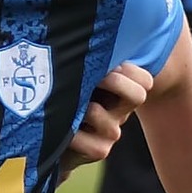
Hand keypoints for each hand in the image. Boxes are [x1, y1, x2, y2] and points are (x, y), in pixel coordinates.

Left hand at [59, 62, 151, 177]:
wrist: (48, 142)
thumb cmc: (62, 103)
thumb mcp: (77, 81)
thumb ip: (89, 66)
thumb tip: (90, 42)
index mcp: (119, 92)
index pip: (143, 80)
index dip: (130, 70)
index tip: (110, 65)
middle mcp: (120, 112)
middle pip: (138, 95)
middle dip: (116, 82)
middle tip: (96, 78)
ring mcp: (112, 132)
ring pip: (106, 116)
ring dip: (85, 109)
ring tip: (68, 106)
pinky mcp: (100, 151)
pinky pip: (92, 142)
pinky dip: (74, 135)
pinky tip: (61, 131)